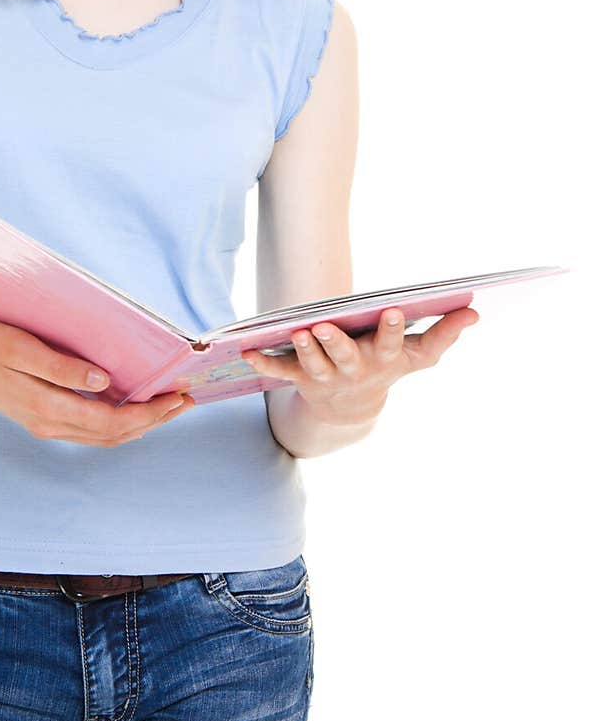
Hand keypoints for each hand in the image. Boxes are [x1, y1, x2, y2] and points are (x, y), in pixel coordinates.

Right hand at [0, 316, 193, 445]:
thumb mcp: (19, 347)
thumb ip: (61, 367)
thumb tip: (105, 382)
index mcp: (46, 409)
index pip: (113, 423)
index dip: (150, 414)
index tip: (178, 396)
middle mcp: (49, 424)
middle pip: (114, 435)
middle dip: (154, 420)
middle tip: (186, 400)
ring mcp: (44, 424)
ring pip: (103, 436)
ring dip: (138, 423)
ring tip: (167, 404)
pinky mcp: (40, 416)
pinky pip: (89, 428)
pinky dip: (117, 420)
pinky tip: (130, 404)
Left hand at [241, 307, 479, 426]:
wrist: (351, 411)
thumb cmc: (388, 368)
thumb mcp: (419, 356)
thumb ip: (444, 334)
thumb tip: (474, 311)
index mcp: (383, 360)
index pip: (391, 343)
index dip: (391, 328)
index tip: (393, 309)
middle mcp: (354, 369)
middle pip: (345, 356)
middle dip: (336, 343)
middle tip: (325, 326)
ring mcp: (326, 376)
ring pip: (313, 364)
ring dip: (305, 350)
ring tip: (298, 332)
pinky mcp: (300, 379)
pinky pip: (279, 371)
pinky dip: (263, 362)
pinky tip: (246, 351)